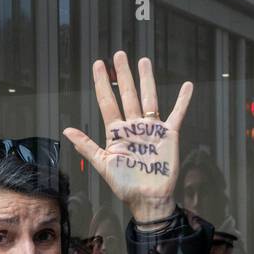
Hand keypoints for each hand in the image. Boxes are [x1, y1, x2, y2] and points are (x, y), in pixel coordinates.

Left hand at [63, 51, 192, 222]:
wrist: (147, 199)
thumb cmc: (125, 184)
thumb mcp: (103, 164)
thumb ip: (87, 145)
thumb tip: (66, 130)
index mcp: (116, 132)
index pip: (108, 101)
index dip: (103, 83)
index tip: (98, 65)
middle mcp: (133, 126)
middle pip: (128, 94)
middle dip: (123, 74)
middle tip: (119, 54)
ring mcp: (151, 129)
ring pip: (148, 98)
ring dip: (146, 80)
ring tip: (143, 61)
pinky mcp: (168, 135)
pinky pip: (177, 114)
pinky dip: (183, 100)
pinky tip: (187, 86)